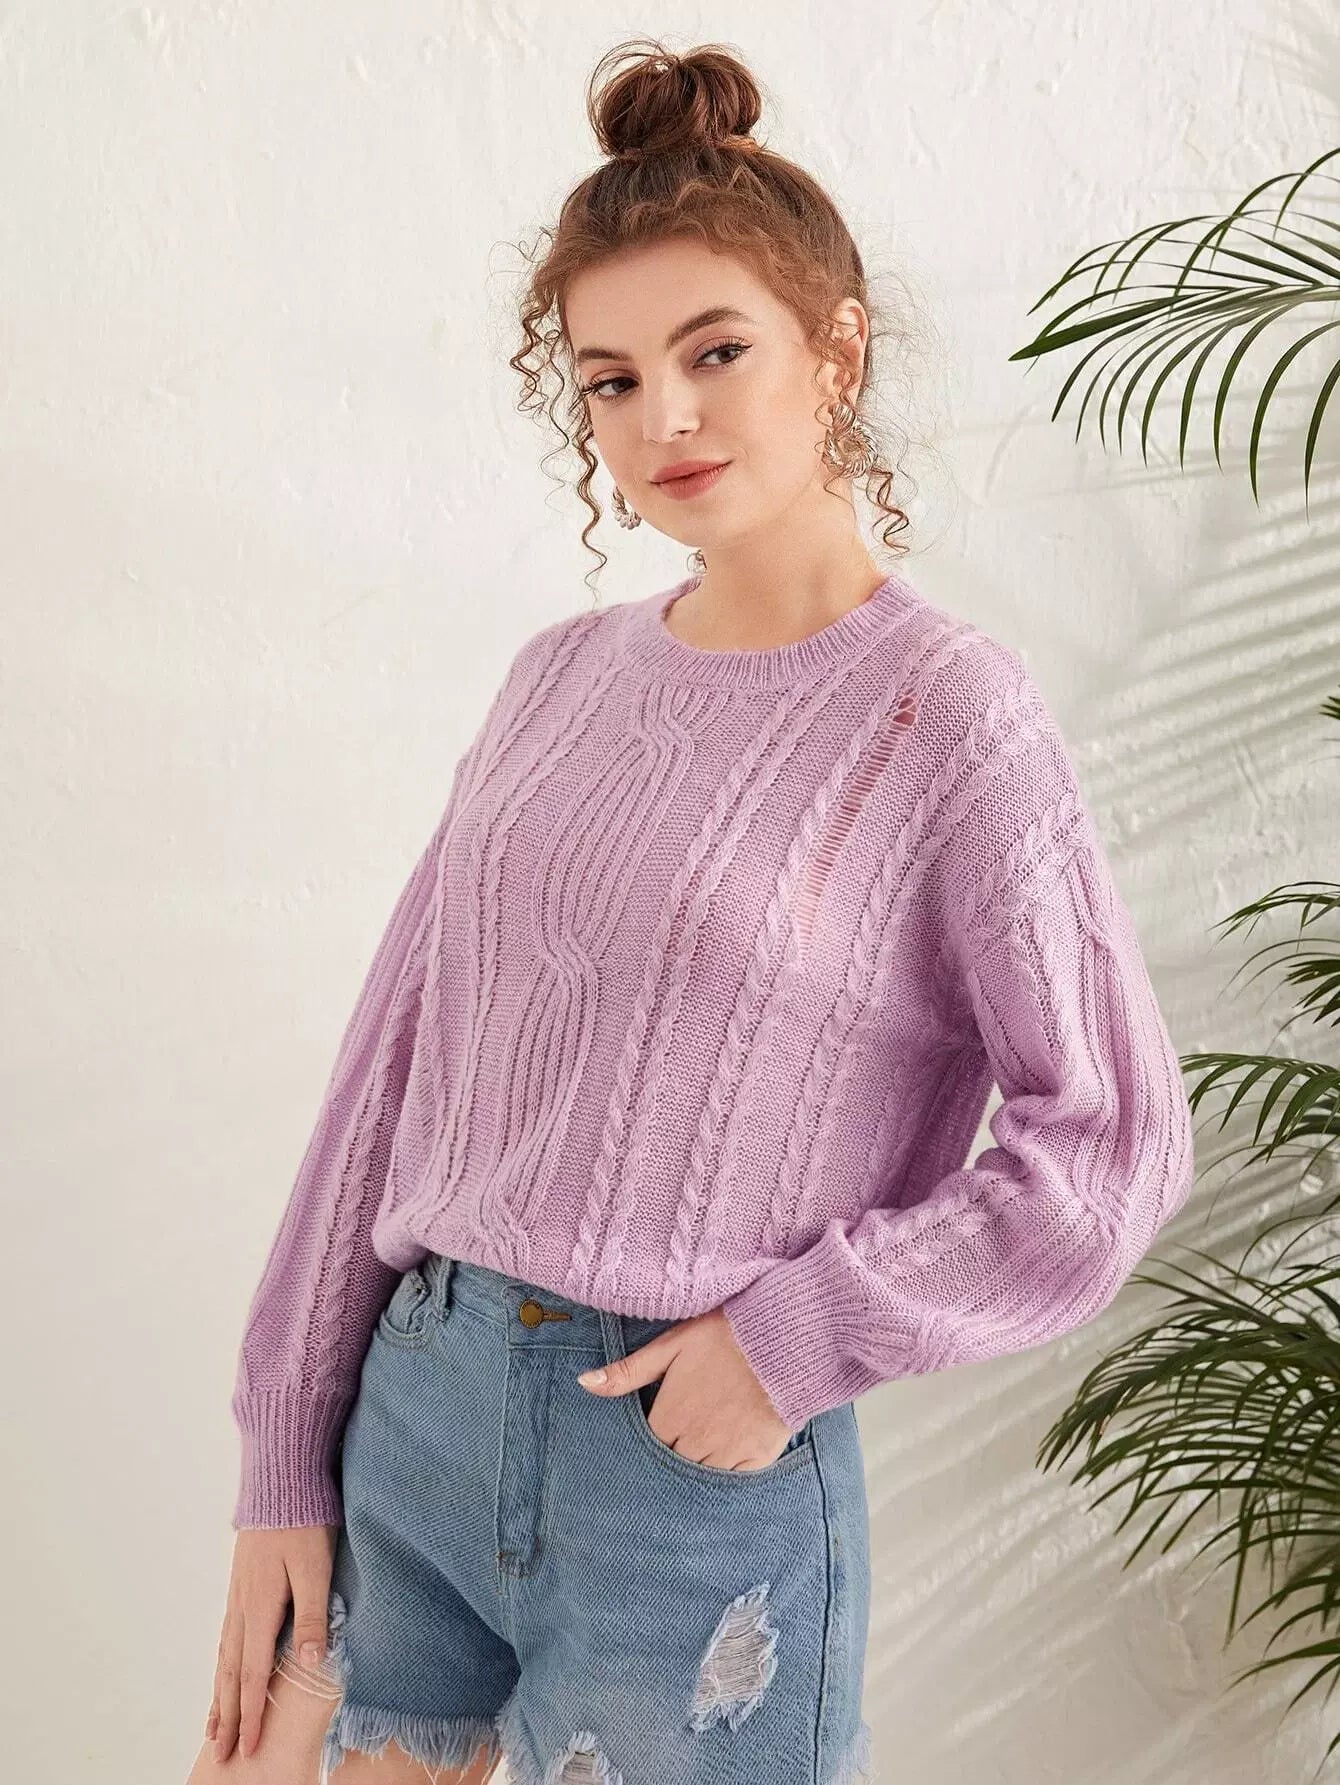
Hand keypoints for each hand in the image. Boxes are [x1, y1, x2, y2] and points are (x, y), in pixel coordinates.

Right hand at [206, 1522, 337, 1763]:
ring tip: (213, 1724)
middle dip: (228, 1714)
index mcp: (262, 1606)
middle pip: (231, 1672)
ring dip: (220, 1693)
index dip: (252, 1712)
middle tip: (221, 1752)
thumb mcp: (316, 1565)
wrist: (280, 1478)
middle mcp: (243, 1605)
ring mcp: (239, 1594)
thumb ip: (314, 1613)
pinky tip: (223, 1669)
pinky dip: (222, 1663)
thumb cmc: (303, 1519)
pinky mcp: (242, 1582)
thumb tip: (311, 1660)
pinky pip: (227, 1634)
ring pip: (224, 1655)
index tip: (248, 1746)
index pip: (254, 1673)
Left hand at [577, 1306, 795, 1469]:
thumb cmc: (722, 1337)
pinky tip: (730, 1451)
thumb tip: (584, 1383)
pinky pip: (734, 1479)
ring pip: (701, 1475)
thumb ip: (627, 1371)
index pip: (649, 1444)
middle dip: (674, 1451)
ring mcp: (728, 1454)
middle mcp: (696, 1443)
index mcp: (670, 1417)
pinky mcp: (758, 1458)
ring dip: (699, 1462)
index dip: (653, 1436)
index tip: (662, 1424)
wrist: (782, 1339)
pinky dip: (729, 1470)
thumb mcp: (670, 1346)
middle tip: (684, 1433)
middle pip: (673, 1463)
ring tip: (705, 1441)